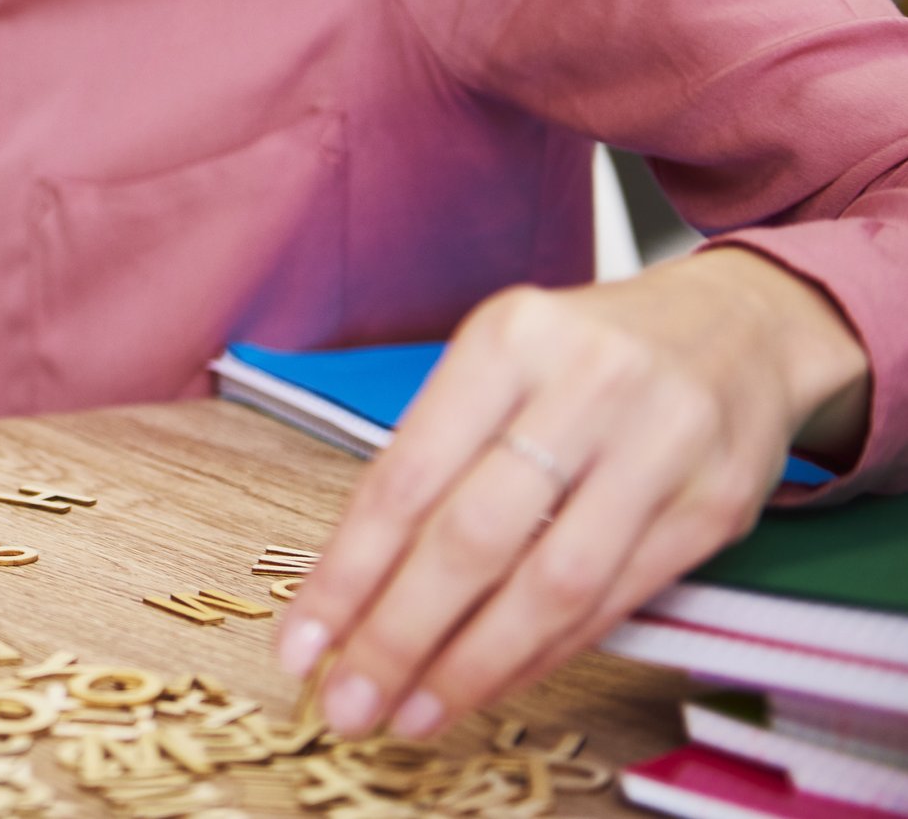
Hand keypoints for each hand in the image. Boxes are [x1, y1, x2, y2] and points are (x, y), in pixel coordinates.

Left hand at [277, 247, 869, 739]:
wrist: (738, 326)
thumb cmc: (583, 354)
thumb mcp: (498, 365)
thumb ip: (433, 458)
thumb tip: (351, 587)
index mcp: (509, 338)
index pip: (408, 477)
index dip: (348, 573)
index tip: (300, 643)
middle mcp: (589, 386)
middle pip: (473, 537)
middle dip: (400, 635)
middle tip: (348, 704)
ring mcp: (663, 447)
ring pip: (551, 585)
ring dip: (471, 666)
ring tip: (410, 713)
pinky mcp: (715, 507)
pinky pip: (614, 602)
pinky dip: (544, 654)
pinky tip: (489, 683)